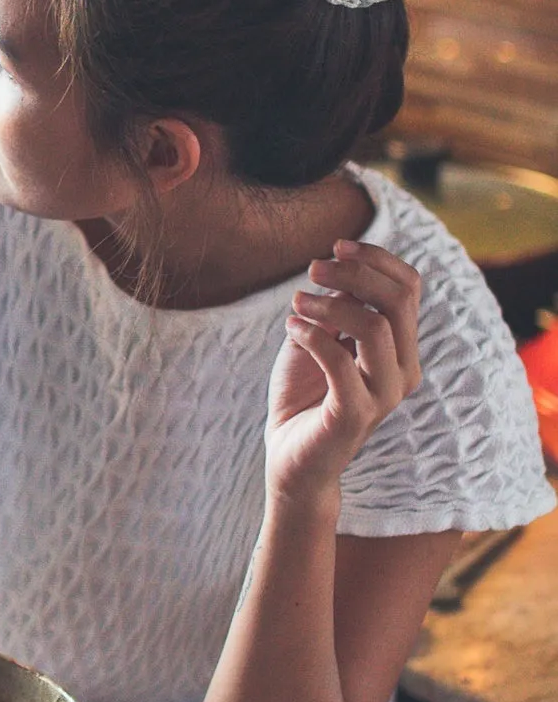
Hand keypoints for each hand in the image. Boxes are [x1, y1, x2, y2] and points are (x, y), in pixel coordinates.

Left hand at [265, 239, 421, 503]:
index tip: (337, 246)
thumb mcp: (318, 336)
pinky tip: (291, 328)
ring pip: (375, 328)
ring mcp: (383, 396)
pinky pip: (340, 362)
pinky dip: (312, 335)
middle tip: (313, 268)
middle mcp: (403, 371)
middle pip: (398, 301)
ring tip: (296, 303)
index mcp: (401, 347)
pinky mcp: (354, 416)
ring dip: (329, 303)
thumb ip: (334, 305)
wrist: (291, 456)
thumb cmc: (304, 392)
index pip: (410, 288)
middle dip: (355, 274)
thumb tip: (336, 265)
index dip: (377, 258)